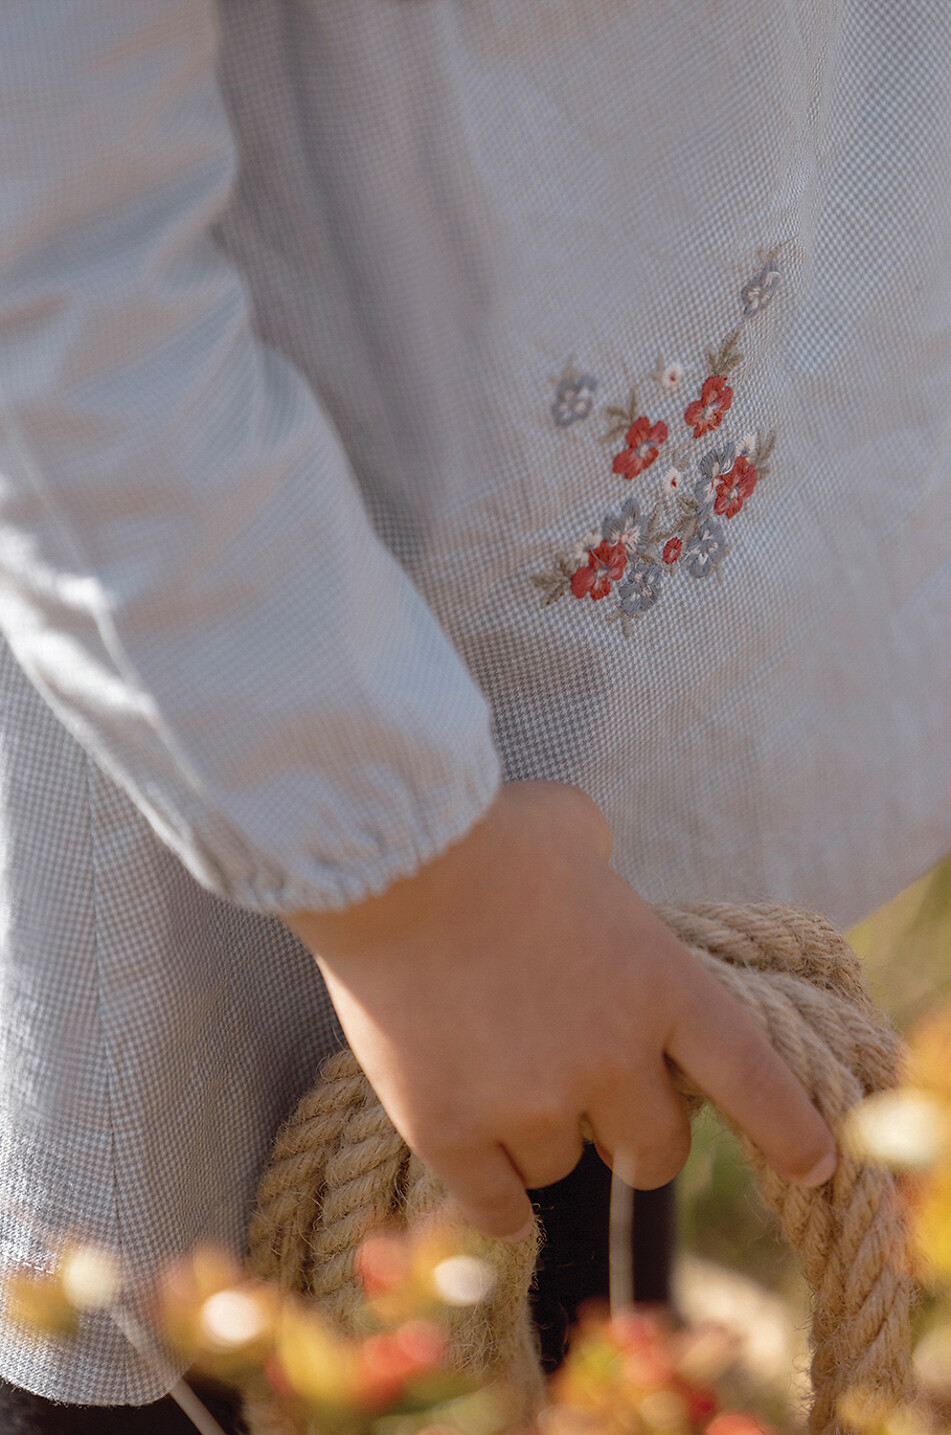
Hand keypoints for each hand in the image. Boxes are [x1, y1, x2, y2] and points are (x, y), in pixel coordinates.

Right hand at [285, 780, 836, 1241]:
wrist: (389, 861)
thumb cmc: (488, 832)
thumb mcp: (576, 830)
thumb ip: (604, 869)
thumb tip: (594, 869)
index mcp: (659, 985)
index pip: (751, 1078)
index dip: (787, 1129)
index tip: (812, 1162)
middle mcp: (610, 1059)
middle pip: (654, 1151)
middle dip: (635, 1134)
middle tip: (599, 1098)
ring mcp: (530, 1102)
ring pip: (563, 1166)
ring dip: (546, 1135)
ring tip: (502, 1078)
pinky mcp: (452, 1131)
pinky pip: (497, 1205)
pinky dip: (498, 1197)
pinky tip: (493, 1183)